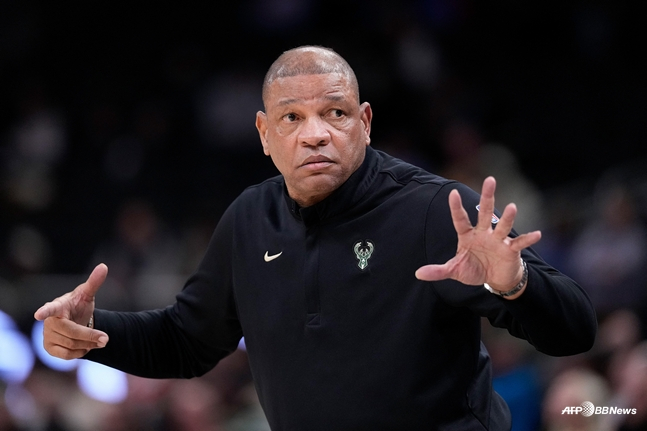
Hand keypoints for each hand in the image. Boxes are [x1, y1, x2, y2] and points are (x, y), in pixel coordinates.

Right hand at [34, 263, 109, 358]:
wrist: (74, 321)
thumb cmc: (78, 305)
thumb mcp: (87, 294)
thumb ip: (94, 282)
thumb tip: (104, 266)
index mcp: (58, 306)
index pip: (50, 309)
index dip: (44, 311)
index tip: (38, 315)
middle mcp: (49, 322)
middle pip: (71, 332)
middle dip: (90, 335)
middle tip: (106, 339)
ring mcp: (47, 336)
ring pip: (71, 345)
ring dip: (88, 344)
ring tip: (98, 339)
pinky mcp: (49, 349)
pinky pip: (67, 355)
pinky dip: (80, 352)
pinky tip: (86, 346)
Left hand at [415, 177, 540, 297]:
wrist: (495, 280)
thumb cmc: (475, 269)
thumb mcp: (455, 270)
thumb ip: (438, 271)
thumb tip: (418, 274)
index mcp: (468, 235)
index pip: (461, 219)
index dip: (457, 208)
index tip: (453, 193)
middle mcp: (484, 233)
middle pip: (485, 212)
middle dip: (487, 197)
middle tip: (490, 180)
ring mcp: (498, 240)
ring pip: (503, 226)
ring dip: (507, 218)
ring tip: (512, 207)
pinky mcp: (510, 250)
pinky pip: (519, 244)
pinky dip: (528, 239)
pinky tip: (538, 234)